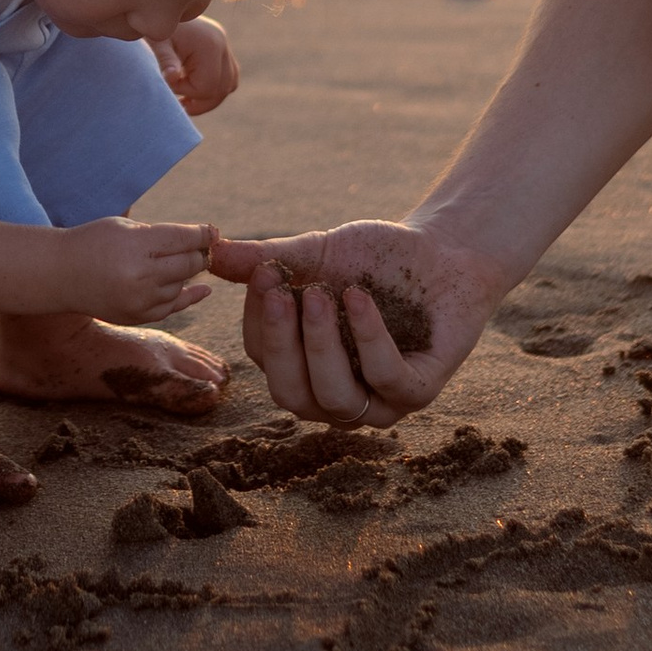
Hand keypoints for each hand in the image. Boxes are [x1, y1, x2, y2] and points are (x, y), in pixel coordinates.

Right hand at [57, 215, 214, 323]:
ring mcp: (140, 300)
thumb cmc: (93, 242)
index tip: (212, 232)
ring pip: (181, 285)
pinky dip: (187, 296)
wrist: (60, 274)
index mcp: (137, 245)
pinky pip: (172, 307)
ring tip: (173, 262)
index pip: (185, 239)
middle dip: (198, 254)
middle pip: (189, 264)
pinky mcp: (137, 317)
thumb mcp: (125, 226)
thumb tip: (200, 240)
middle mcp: (141, 275)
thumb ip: (161, 234)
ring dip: (184, 273)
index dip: (203, 234)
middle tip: (200, 247)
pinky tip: (203, 289)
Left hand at [154, 17, 237, 115]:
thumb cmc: (157, 28)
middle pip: (223, 88)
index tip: (170, 82)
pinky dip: (215, 87)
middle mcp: (222, 44)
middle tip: (180, 104)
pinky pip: (228, 76)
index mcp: (209, 44)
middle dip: (201, 101)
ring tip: (187, 101)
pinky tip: (194, 89)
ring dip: (210, 97)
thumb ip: (166, 61)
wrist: (161, 6)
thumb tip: (171, 79)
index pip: (208, 85)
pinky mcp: (221, 48)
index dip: (188, 91)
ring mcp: (225, 45)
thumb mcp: (158, 43)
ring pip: (230, 84)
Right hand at [206, 215, 510, 421]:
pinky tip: (359, 299)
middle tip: (281, 291)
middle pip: (290, 395)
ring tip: (320, 295)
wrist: (441, 250)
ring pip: (335, 400)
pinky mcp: (420, 390)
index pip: (262, 359)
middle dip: (281, 344)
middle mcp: (335, 395)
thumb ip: (265, 258)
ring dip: (321, 346)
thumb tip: (211, 252)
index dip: (258, 321)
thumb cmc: (372, 258)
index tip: (264, 273)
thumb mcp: (314, 253)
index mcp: (303, 367)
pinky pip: (387, 381)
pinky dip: (368, 339)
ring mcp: (379, 401)